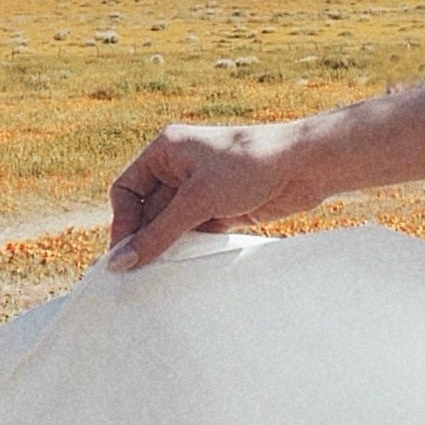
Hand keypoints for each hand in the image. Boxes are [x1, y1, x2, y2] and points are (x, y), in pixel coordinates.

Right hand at [105, 118, 318, 270]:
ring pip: (170, 224)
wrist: (304, 165)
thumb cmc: (249, 166)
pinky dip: (189, 248)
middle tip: (138, 274)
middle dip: (144, 239)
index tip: (123, 257)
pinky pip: (194, 231)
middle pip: (146, 211)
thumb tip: (120, 262)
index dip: (122, 224)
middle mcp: (178, 167)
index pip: (125, 191)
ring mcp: (200, 188)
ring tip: (160, 274)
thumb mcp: (197, 201)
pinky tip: (186, 266)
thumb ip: (158, 234)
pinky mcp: (221, 207)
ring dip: (166, 246)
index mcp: (165, 150)